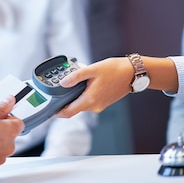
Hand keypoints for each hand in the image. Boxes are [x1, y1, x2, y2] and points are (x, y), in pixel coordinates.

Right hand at [0, 95, 23, 172]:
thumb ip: (0, 108)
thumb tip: (9, 101)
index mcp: (9, 131)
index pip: (19, 123)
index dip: (9, 119)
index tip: (0, 117)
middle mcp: (9, 147)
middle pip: (10, 136)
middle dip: (0, 131)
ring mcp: (1, 158)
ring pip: (1, 147)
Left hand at [56, 56, 178, 116]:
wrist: (134, 73)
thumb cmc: (116, 70)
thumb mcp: (92, 69)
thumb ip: (75, 77)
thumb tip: (63, 83)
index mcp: (90, 100)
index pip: (69, 112)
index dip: (57, 112)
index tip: (49, 110)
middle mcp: (95, 106)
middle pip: (74, 108)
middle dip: (65, 100)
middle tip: (59, 88)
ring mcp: (100, 105)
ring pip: (82, 104)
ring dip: (75, 96)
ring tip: (73, 82)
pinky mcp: (104, 102)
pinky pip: (90, 101)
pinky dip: (84, 95)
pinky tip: (85, 83)